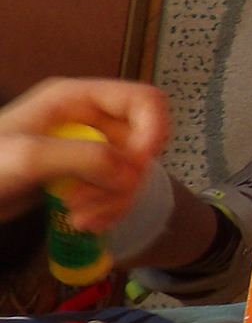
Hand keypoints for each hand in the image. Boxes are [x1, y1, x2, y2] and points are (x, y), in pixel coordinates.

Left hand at [0, 79, 168, 230]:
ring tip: (81, 218)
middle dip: (125, 178)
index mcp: (77, 99)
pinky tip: (84, 222)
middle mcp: (89, 120)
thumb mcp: (28, 157)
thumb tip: (132, 172)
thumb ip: (85, 157)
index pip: (144, 101)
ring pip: (132, 172)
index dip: (152, 131)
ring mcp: (87, 149)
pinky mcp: (83, 177)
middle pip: (142, 143)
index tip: (137, 166)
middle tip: (93, 203)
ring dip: (115, 200)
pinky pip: (116, 192)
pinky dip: (108, 210)